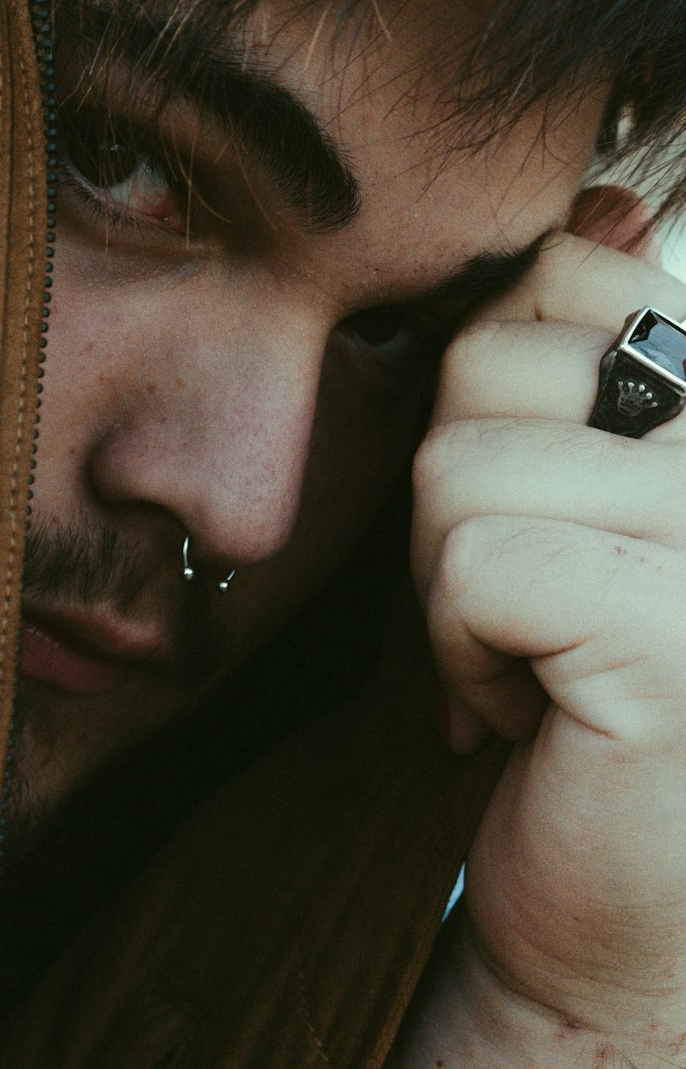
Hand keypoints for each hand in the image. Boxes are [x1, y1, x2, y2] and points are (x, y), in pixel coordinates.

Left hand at [405, 219, 685, 1064]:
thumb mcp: (577, 490)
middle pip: (491, 357)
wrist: (618, 904)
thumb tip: (594, 210)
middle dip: (458, 489)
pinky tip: (527, 710)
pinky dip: (458, 646)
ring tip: (524, 652)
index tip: (535, 498)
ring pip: (458, 460)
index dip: (501, 383)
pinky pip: (473, 560)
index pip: (570, 267)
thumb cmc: (579, 681)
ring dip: (451, 579)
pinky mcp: (671, 624)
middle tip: (516, 595)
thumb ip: (583, 359)